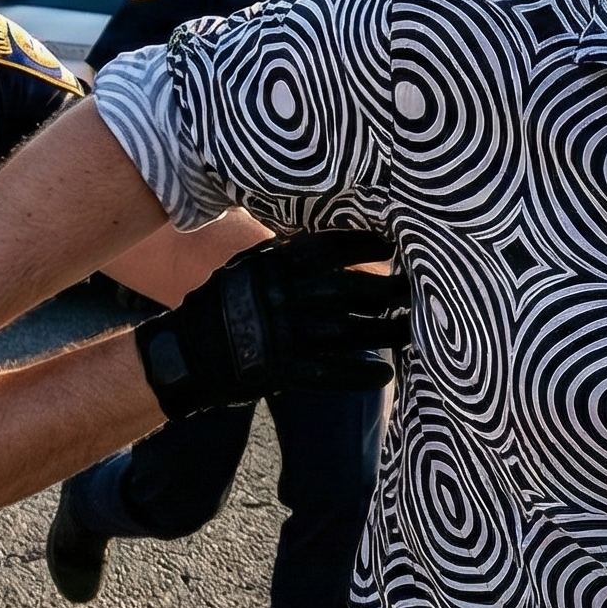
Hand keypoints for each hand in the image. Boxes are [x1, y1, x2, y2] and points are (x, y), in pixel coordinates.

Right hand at [138, 231, 410, 416]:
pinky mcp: (282, 370)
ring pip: (349, 331)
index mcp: (275, 264)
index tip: (395, 245)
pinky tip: (385, 373)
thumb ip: (287, 253)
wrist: (186, 355)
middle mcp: (283, 295)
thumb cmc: (225, 305)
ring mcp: (283, 334)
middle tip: (420, 290)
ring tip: (415, 330)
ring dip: (386, 331)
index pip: (330, 248)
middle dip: (389, 291)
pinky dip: (359, 373)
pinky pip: (330, 372)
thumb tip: (327, 234)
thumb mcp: (250, 266)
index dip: (366, 247)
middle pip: (350, 290)